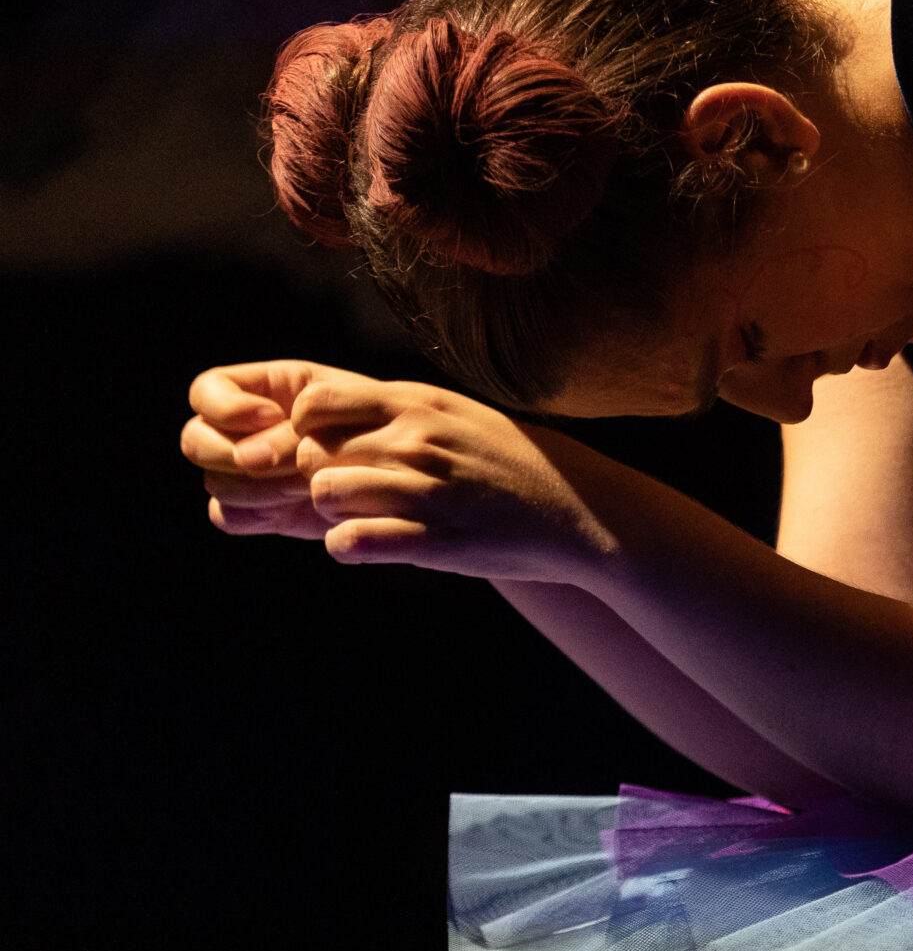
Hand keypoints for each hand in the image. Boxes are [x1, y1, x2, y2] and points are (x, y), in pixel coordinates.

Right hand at [183, 360, 365, 541]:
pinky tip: (294, 508)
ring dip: (258, 486)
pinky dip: (257, 514)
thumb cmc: (378, 425)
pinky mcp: (251, 509)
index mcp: (257, 391)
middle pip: (196, 439)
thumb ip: (295, 423)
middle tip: (295, 463)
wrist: (398, 473)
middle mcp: (238, 432)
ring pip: (213, 480)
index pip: (207, 391)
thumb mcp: (345, 409)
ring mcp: (240, 472)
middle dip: (240, 454)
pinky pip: (226, 515)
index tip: (272, 416)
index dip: (228, 407)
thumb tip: (247, 458)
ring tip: (307, 483)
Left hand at [186, 363, 618, 580]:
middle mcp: (418, 442)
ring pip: (324, 494)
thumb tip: (320, 410)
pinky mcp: (436, 541)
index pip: (316, 404)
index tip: (315, 450)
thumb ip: (392, 410)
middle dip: (306, 477)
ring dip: (327, 512)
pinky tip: (369, 543)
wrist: (575, 508)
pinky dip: (348, 546)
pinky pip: (353, 542)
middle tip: (324, 495)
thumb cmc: (504, 459)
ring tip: (354, 516)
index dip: (300, 430)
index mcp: (418, 405)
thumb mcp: (453, 414)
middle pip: (311, 452)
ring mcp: (427, 491)